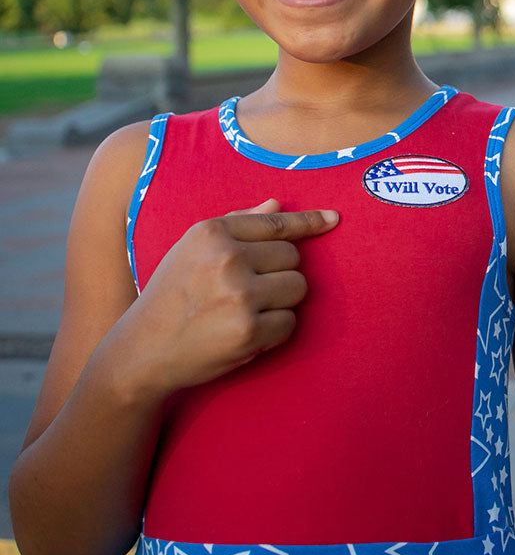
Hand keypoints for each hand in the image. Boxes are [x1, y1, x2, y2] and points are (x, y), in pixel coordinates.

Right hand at [121, 199, 337, 399]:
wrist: (141, 350)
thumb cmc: (172, 295)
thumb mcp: (192, 249)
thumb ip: (236, 225)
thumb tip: (277, 204)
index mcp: (212, 232)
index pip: (277, 224)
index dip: (309, 222)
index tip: (333, 219)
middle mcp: (226, 258)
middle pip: (293, 257)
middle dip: (279, 274)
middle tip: (247, 290)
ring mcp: (239, 295)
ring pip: (298, 288)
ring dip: (281, 302)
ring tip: (246, 311)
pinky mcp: (248, 331)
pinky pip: (290, 323)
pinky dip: (275, 332)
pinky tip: (245, 333)